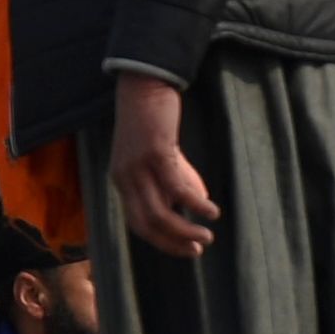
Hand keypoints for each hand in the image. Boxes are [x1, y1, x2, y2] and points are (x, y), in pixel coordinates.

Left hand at [109, 71, 214, 255]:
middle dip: (174, 242)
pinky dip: (194, 204)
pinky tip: (211, 211)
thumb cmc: (154, 120)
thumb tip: (197, 205)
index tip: (187, 249)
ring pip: (159, 212)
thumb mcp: (163, 156)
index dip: (163, 242)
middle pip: (147, 224)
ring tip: (207, 235)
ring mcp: (137, 166)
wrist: (144, 84)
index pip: (138, 224)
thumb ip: (177, 179)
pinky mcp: (154, 152)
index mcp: (122, 181)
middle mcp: (125, 177)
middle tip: (199, 248)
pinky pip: (176, 187)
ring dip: (185, 230)